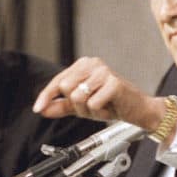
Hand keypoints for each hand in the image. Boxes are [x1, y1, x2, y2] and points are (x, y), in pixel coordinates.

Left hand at [33, 57, 165, 131]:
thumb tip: (42, 109)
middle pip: (66, 88)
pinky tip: (110, 108)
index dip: (46, 96)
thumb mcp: (82, 105)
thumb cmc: (113, 104)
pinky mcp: (114, 83)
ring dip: (88, 110)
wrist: (138, 110)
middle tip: (92, 107)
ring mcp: (104, 72)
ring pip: (78, 97)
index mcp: (84, 65)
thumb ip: (62, 105)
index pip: (58, 80)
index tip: (38, 108)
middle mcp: (93, 63)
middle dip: (76, 105)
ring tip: (101, 107)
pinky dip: (99, 112)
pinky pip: (93, 103)